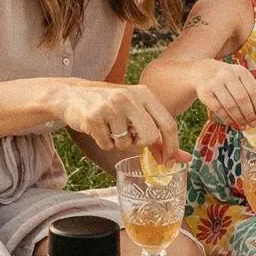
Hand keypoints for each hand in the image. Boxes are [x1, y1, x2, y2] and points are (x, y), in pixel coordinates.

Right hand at [52, 80, 182, 163]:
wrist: (73, 94)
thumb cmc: (111, 106)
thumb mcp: (137, 111)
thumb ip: (160, 134)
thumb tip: (183, 158)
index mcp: (145, 94)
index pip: (168, 123)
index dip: (171, 146)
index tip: (168, 161)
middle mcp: (130, 97)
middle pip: (150, 136)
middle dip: (141, 145)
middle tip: (131, 138)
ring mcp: (111, 106)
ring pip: (126, 144)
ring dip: (118, 143)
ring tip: (110, 128)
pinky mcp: (94, 117)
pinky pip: (107, 145)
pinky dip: (103, 142)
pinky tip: (98, 128)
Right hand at [193, 60, 255, 129]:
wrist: (202, 71)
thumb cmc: (226, 78)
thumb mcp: (239, 78)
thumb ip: (249, 91)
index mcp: (240, 71)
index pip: (253, 90)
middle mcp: (227, 75)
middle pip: (242, 98)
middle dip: (249, 114)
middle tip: (253, 124)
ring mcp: (215, 83)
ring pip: (230, 105)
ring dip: (239, 118)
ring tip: (244, 126)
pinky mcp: (205, 93)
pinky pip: (218, 109)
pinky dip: (227, 118)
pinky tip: (232, 123)